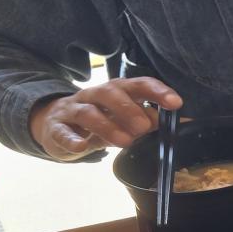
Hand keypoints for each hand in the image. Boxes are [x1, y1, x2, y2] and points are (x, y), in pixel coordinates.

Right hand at [27, 76, 181, 160]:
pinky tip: (82, 146)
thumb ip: (147, 119)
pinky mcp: (56, 127)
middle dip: (129, 108)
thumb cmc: (100, 121)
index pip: (138, 85)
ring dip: (107, 126)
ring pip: (88, 112)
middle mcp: (94, 95)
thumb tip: (175, 122)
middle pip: (110, 93)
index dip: (157, 91)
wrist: (56, 125)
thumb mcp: (124, 120)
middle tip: (144, 126)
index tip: (176, 103)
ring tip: (125, 141)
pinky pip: (62, 131)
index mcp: (116, 91)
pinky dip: (72, 139)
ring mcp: (73, 110)